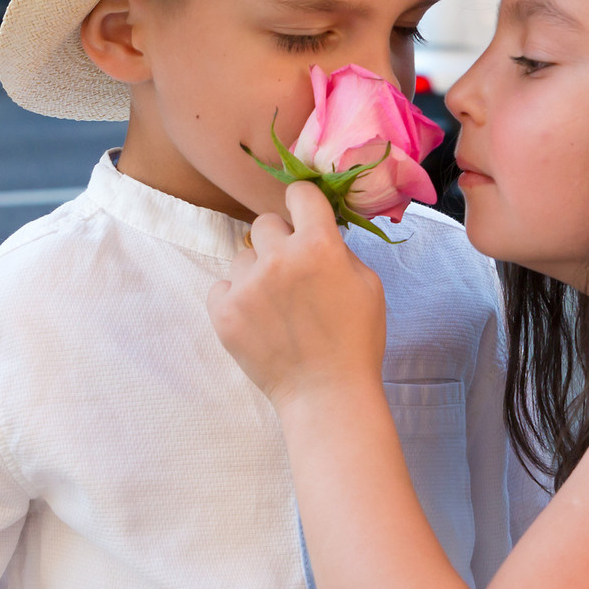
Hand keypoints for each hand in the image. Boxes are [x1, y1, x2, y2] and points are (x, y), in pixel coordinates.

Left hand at [208, 181, 387, 409]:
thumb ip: (339, 249)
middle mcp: (279, 258)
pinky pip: (221, 286)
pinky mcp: (223, 312)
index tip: (302, 217)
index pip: (299, 193)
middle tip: (292, 273)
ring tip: (276, 306)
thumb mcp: (368, 284)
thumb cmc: (356, 341)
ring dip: (256, 273)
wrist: (327, 395)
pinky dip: (236, 299)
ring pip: (242, 257)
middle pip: (264, 223)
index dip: (302, 204)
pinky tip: (258, 320)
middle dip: (278, 242)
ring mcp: (247, 286)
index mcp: (319, 245)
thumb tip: (313, 230)